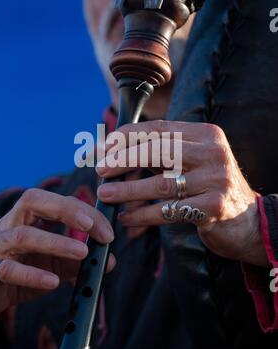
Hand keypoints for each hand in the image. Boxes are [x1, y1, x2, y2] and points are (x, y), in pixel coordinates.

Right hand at [0, 188, 114, 322]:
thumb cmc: (19, 273)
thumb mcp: (52, 265)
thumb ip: (78, 261)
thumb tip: (110, 260)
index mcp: (27, 216)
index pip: (57, 201)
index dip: (84, 211)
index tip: (108, 232)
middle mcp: (9, 224)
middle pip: (33, 200)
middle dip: (66, 209)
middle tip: (92, 227)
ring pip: (22, 235)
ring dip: (56, 242)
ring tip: (83, 253)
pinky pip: (8, 269)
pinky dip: (32, 275)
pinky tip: (52, 282)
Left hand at [96, 120, 267, 266]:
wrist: (248, 220)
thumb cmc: (210, 187)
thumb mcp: (192, 162)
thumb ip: (162, 154)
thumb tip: (113, 152)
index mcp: (206, 134)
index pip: (160, 128)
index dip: (127, 136)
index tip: (104, 147)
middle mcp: (213, 152)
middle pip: (158, 151)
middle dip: (123, 160)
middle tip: (100, 170)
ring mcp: (215, 179)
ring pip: (160, 183)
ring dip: (127, 190)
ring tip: (105, 195)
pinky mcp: (214, 207)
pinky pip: (168, 211)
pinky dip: (143, 215)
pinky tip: (127, 217)